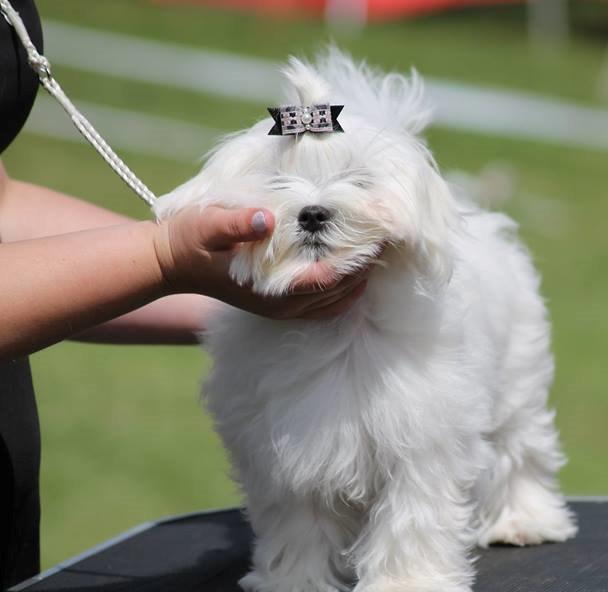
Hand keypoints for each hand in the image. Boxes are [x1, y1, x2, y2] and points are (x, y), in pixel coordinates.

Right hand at [152, 206, 369, 319]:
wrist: (169, 261)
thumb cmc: (189, 240)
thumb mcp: (208, 224)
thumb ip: (236, 222)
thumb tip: (266, 218)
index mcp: (271, 289)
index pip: (327, 280)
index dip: (354, 261)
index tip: (376, 239)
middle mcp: (282, 305)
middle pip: (338, 292)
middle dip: (364, 268)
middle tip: (389, 241)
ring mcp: (283, 308)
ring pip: (335, 302)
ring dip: (358, 280)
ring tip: (379, 252)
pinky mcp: (281, 303)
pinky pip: (325, 303)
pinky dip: (345, 289)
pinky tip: (356, 269)